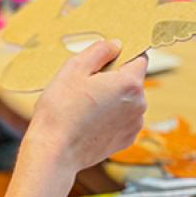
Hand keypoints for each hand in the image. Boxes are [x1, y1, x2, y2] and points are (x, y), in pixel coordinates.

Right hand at [27, 40, 147, 172]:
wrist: (55, 151)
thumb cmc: (61, 109)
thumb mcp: (74, 69)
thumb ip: (98, 52)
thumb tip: (115, 45)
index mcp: (130, 83)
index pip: (140, 58)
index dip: (124, 55)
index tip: (106, 58)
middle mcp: (140, 104)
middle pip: (132, 81)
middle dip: (115, 78)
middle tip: (86, 84)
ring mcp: (135, 124)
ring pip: (128, 101)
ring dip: (113, 99)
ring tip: (85, 106)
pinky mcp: (127, 140)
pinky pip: (123, 120)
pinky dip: (111, 117)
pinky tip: (90, 121)